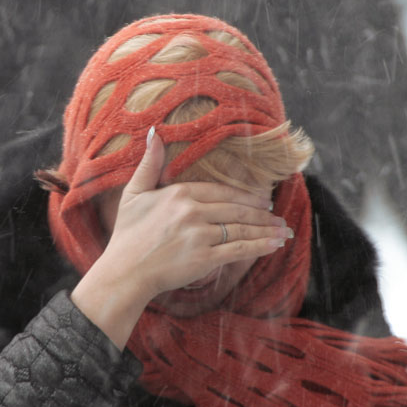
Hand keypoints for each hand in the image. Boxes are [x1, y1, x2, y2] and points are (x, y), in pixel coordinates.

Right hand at [71, 128, 289, 347]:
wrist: (124, 273)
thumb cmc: (127, 235)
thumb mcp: (134, 193)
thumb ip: (149, 164)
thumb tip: (154, 133)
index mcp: (178, 193)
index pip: (221, 191)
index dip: (244, 195)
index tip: (261, 199)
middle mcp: (191, 211)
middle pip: (236, 209)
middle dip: (261, 213)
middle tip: (276, 215)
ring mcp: (199, 235)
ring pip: (241, 228)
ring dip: (266, 230)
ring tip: (282, 231)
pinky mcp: (204, 258)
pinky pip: (238, 249)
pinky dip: (259, 247)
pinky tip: (274, 245)